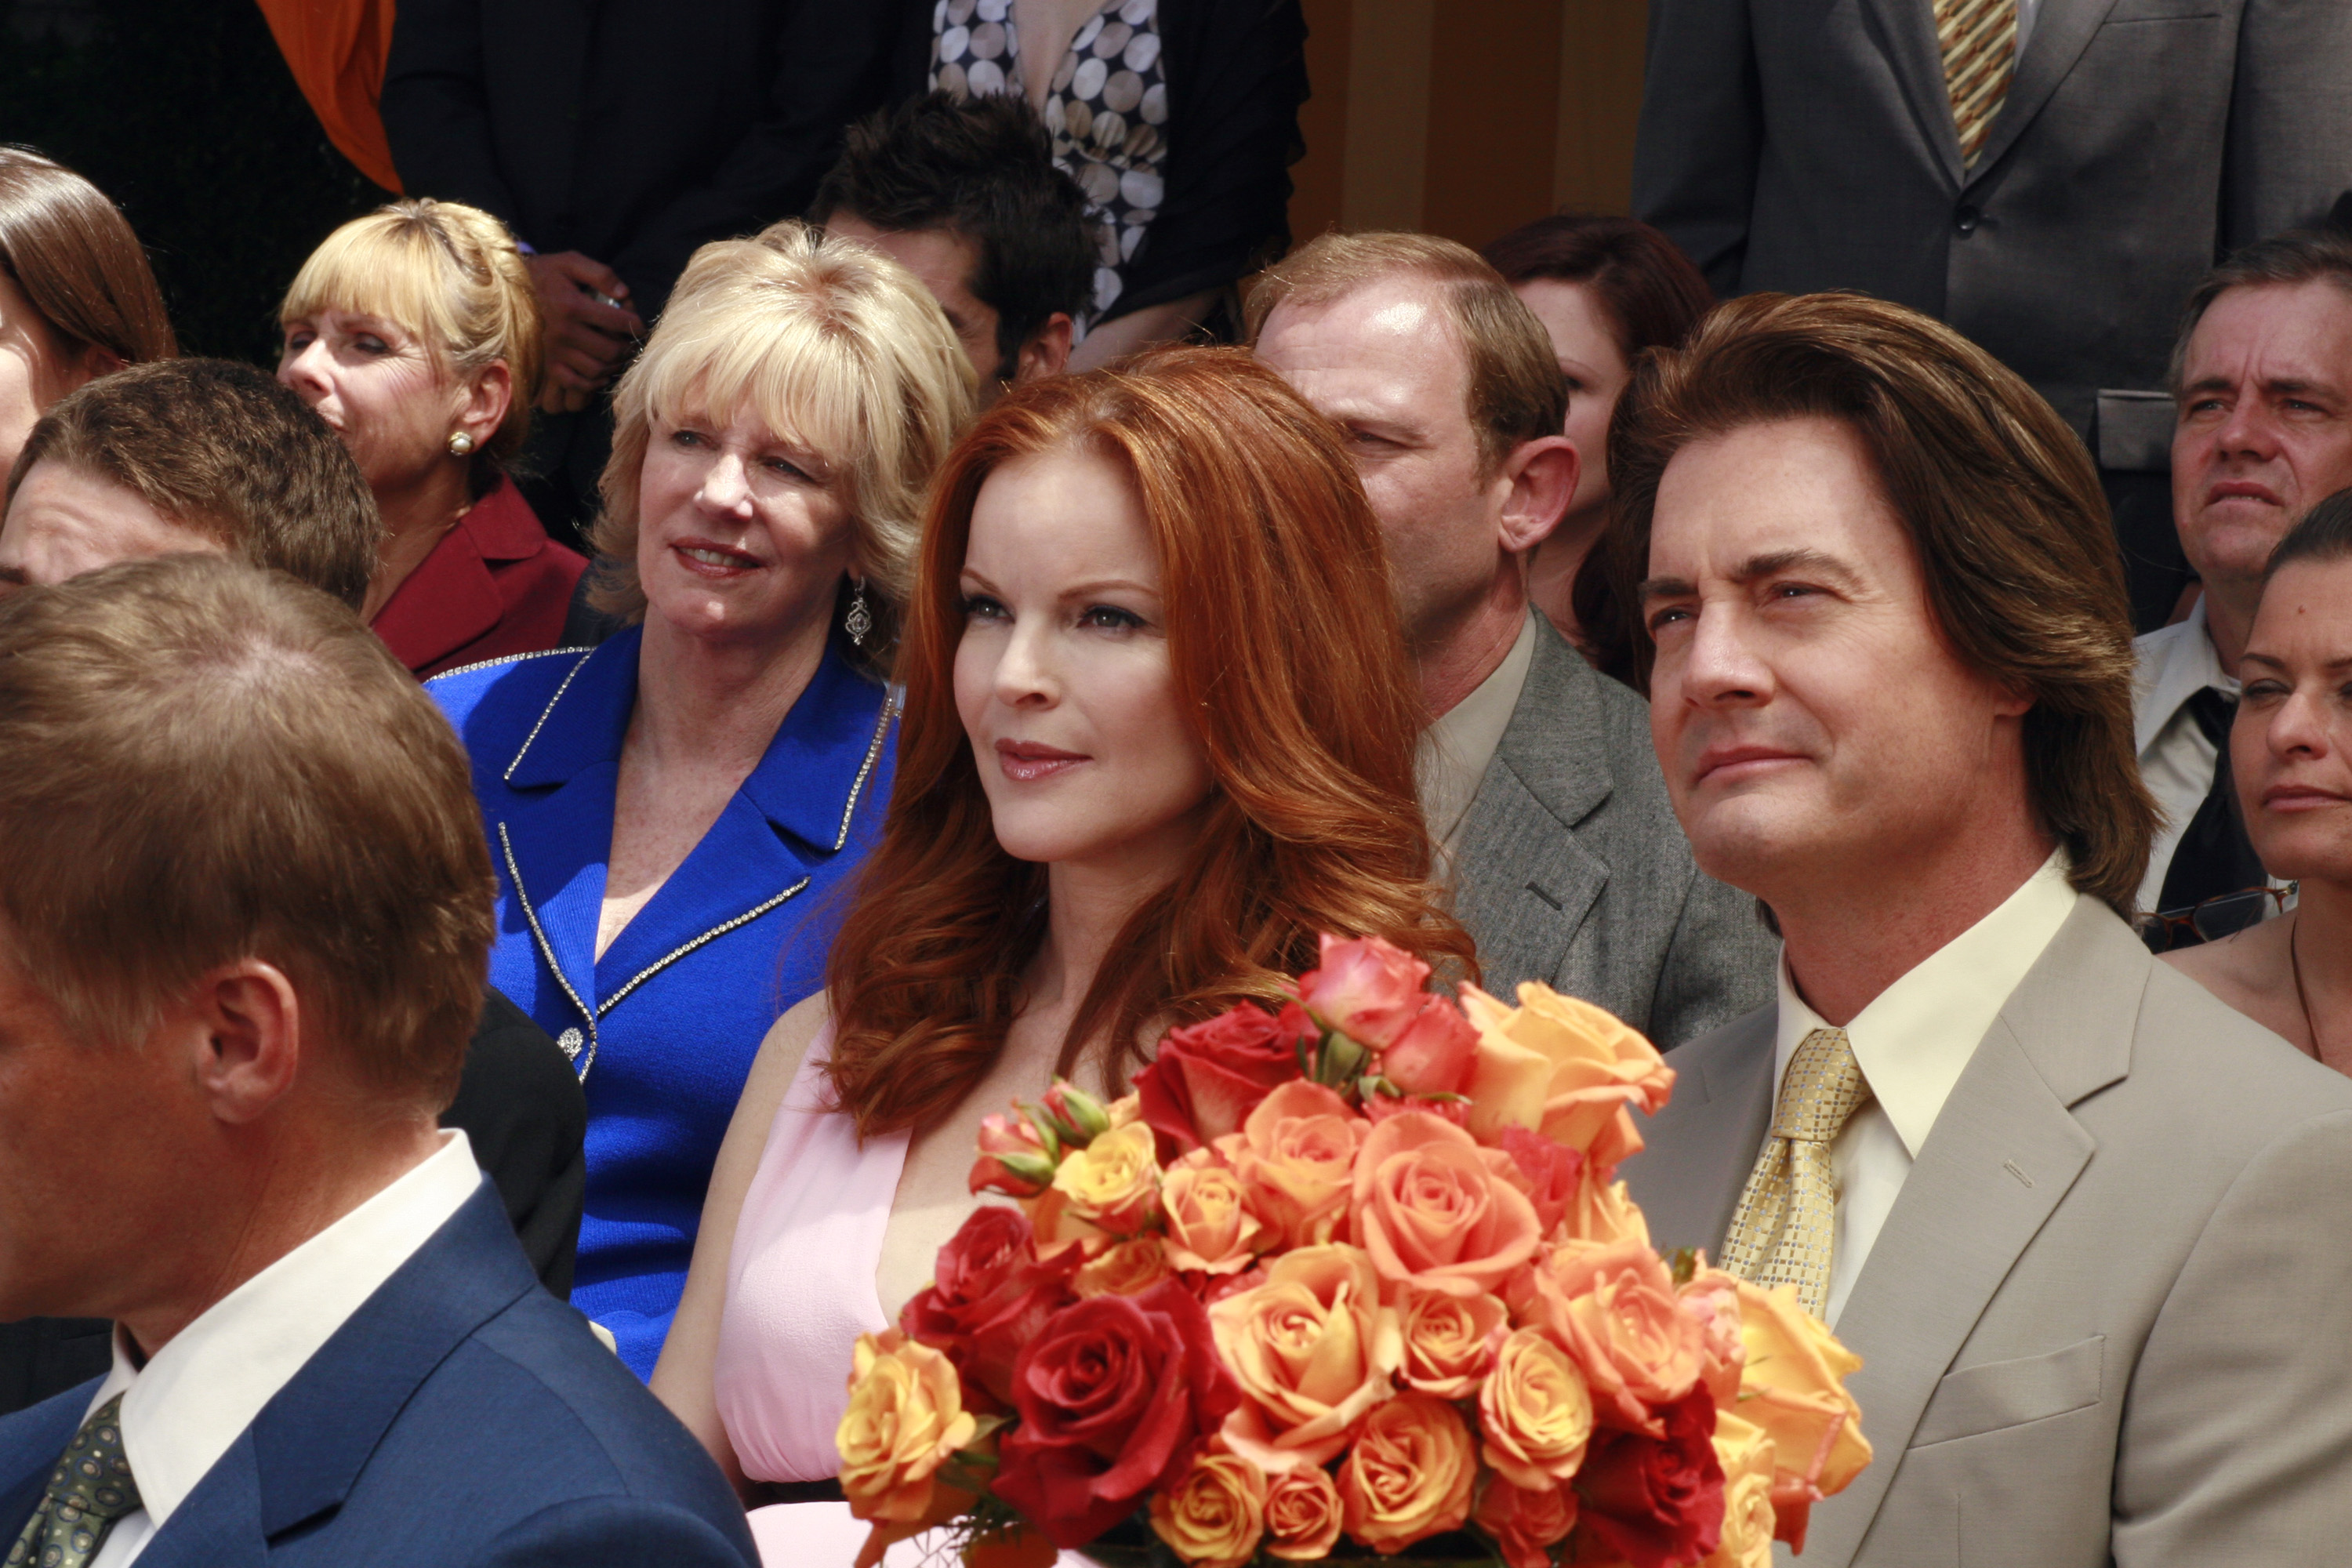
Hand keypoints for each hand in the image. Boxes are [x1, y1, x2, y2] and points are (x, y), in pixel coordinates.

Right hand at [527, 252, 644, 411]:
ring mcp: (554, 351)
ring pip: (597, 369)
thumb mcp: (569, 262)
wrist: (505, 290)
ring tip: (617, 355)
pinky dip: (593, 382)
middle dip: (627, 347)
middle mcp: (563, 331)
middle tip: (630, 342)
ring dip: (613, 365)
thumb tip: (624, 293)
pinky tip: (601, 372)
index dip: (635, 325)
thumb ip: (600, 273)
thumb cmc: (543, 274)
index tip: (638, 325)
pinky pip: (577, 383)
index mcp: (571, 305)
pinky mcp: (547, 364)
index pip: (617, 322)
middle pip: (611, 350)